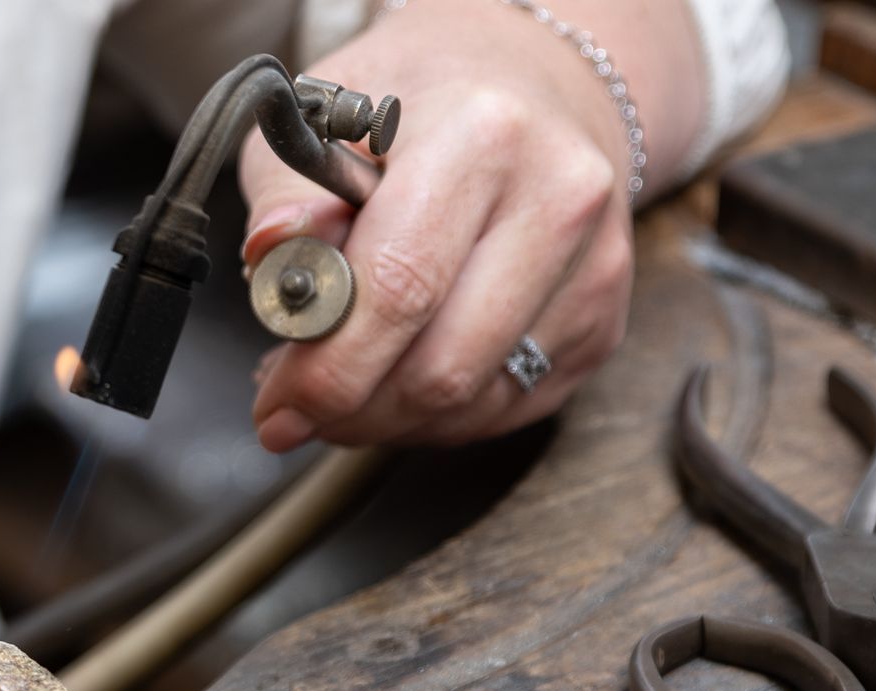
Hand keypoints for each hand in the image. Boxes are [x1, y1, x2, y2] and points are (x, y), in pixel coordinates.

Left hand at [241, 3, 636, 448]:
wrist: (534, 85)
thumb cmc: (418, 105)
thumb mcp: (328, 118)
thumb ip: (290, 195)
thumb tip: (271, 258)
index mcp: (483, 136)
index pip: (398, 289)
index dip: (327, 370)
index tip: (274, 405)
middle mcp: (559, 199)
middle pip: (440, 368)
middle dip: (350, 409)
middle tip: (294, 412)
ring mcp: (593, 267)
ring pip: (471, 404)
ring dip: (387, 420)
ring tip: (339, 386)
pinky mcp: (604, 321)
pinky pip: (505, 409)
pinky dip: (435, 417)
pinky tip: (395, 381)